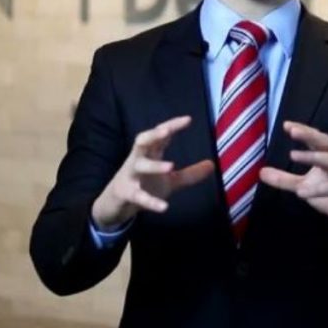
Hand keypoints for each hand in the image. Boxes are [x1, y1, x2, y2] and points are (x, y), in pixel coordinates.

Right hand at [91, 115, 213, 230]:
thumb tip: (212, 165)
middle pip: (141, 141)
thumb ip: (190, 174)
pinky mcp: (126, 194)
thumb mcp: (170, 181)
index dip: (172, 126)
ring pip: (138, 166)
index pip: (159, 135)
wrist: (116, 205)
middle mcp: (138, 160)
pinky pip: (137, 196)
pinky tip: (164, 207)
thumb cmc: (144, 185)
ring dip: (153, 165)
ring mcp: (130, 176)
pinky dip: (150, 202)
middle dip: (152, 135)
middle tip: (166, 131)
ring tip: (171, 166)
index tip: (188, 119)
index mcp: (149, 154)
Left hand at [259, 121, 327, 240]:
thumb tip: (261, 172)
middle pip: (326, 143)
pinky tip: (301, 192)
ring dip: (313, 156)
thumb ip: (285, 180)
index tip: (287, 125)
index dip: (304, 130)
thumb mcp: (305, 186)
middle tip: (293, 131)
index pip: (317, 139)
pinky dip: (319, 188)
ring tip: (292, 155)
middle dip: (310, 135)